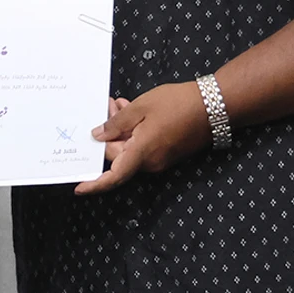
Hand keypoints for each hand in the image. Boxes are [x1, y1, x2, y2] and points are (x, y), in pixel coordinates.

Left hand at [76, 82, 210, 195]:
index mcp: (141, 153)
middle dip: (108, 134)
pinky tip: (131, 110)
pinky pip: (142, 146)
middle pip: (119, 156)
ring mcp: (160, 159)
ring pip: (130, 149)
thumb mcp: (141, 107)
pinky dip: (133, 131)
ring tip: (119, 104)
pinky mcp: (167, 153)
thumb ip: (116, 123)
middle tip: (106, 107)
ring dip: (121, 129)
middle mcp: (150, 162)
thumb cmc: (178, 104)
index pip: (113, 175)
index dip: (95, 184)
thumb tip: (98, 136)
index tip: (79, 188)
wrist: (213, 106)